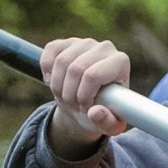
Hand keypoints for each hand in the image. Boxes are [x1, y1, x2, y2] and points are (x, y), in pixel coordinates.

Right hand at [41, 36, 132, 156]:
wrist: (89, 105)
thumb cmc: (103, 113)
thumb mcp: (111, 125)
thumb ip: (107, 122)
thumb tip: (95, 112)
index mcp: (120, 62)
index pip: (93, 75)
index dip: (84, 96)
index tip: (86, 107)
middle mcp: (105, 47)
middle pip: (75, 69)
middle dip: (70, 94)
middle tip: (75, 106)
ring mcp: (85, 43)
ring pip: (61, 62)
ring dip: (58, 86)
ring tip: (67, 97)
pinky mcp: (67, 42)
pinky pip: (50, 51)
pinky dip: (47, 70)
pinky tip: (53, 81)